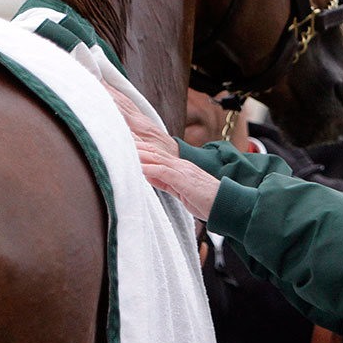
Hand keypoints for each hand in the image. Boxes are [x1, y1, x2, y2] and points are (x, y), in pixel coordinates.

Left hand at [104, 82, 220, 219]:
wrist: (229, 206)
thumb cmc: (207, 201)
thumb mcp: (180, 190)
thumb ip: (164, 181)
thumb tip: (147, 175)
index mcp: (178, 167)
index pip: (153, 153)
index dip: (136, 146)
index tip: (120, 140)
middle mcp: (180, 165)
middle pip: (151, 150)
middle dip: (132, 143)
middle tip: (113, 136)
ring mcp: (183, 171)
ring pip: (156, 158)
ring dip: (137, 153)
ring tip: (120, 148)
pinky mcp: (186, 181)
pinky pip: (165, 172)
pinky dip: (150, 169)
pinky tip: (138, 168)